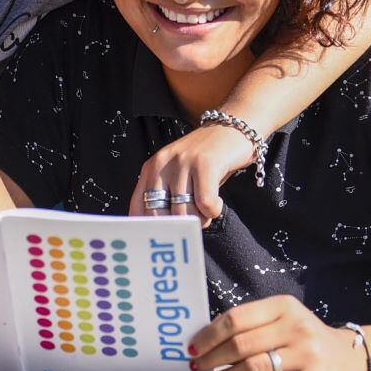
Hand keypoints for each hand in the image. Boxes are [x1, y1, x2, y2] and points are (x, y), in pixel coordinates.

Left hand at [130, 123, 258, 225]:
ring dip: (199, 220)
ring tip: (207, 210)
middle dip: (177, 228)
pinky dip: (213, 211)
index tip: (156, 244)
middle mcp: (162, 164)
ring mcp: (183, 162)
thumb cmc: (206, 161)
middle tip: (192, 225)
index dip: (146, 230)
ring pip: (184, 212)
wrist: (234, 127)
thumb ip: (166, 198)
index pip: (137, 207)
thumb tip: (161, 233)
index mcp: (151, 168)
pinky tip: (217, 202)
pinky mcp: (205, 164)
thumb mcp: (179, 175)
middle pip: (160, 215)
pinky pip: (205, 204)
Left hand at [189, 295, 367, 370]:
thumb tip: (205, 339)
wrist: (350, 361)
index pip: (236, 318)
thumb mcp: (283, 320)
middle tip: (198, 367)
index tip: (192, 347)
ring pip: (253, 367)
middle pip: (241, 344)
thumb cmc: (303, 339)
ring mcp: (308, 354)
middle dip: (212, 358)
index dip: (208, 335)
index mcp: (284, 306)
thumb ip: (251, 325)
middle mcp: (297, 327)